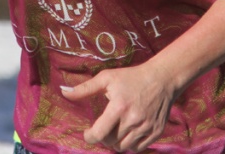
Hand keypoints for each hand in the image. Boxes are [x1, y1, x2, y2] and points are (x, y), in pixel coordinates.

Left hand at [62, 64, 176, 151]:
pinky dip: (130, 144)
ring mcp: (146, 128)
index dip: (89, 137)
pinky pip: (137, 148)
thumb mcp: (107, 78)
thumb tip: (63, 93)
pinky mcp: (156, 133)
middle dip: (103, 137)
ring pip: (123, 147)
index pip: (99, 134)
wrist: (162, 79)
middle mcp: (133, 120)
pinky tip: (129, 131)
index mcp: (119, 106)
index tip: (87, 133)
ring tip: (116, 128)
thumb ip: (84, 88)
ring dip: (116, 142)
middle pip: (110, 142)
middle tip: (105, 126)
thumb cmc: (131, 77)